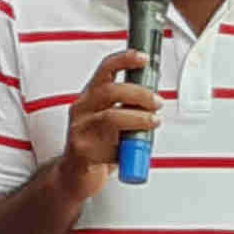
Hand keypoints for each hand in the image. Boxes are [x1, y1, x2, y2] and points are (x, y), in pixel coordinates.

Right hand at [58, 49, 162, 201]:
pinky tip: (131, 152)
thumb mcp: (112, 119)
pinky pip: (109, 147)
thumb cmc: (98, 144)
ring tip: (154, 122)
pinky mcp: (82, 152)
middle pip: (111, 90)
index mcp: (91, 96)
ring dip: (139, 118)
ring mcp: (80, 129)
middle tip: (158, 103)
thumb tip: (155, 96)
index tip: (143, 57)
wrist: (75, 176)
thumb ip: (128, 107)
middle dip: (140, 94)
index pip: (105, 69)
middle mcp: (82, 108)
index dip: (124, 59)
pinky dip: (126, 150)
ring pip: (111, 117)